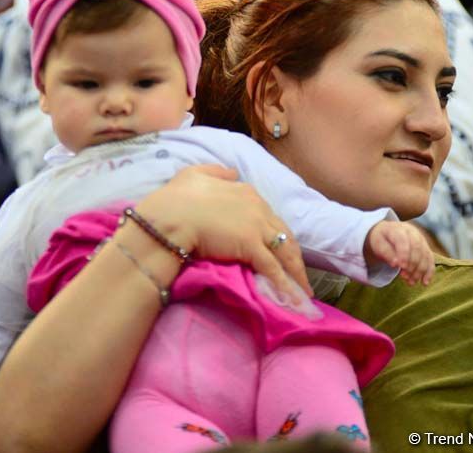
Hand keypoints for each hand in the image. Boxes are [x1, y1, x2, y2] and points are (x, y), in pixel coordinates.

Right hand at [136, 165, 312, 299]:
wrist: (169, 217)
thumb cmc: (176, 198)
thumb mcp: (196, 174)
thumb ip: (217, 173)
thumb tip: (233, 173)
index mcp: (246, 191)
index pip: (270, 216)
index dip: (276, 234)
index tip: (281, 249)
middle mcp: (257, 207)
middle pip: (283, 235)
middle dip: (294, 257)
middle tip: (299, 276)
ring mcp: (256, 226)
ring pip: (284, 252)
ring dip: (296, 274)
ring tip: (303, 293)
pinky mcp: (250, 246)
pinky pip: (274, 269)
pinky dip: (286, 285)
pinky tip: (294, 299)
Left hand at [364, 219, 434, 285]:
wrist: (388, 233)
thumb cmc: (382, 240)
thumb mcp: (378, 244)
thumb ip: (386, 253)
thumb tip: (395, 264)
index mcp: (398, 229)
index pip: (403, 241)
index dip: (404, 254)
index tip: (401, 267)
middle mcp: (412, 232)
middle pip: (417, 248)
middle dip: (412, 265)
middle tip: (404, 277)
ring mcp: (421, 239)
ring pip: (425, 255)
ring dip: (419, 271)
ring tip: (410, 282)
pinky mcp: (426, 247)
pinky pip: (430, 259)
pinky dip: (429, 271)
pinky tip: (425, 282)